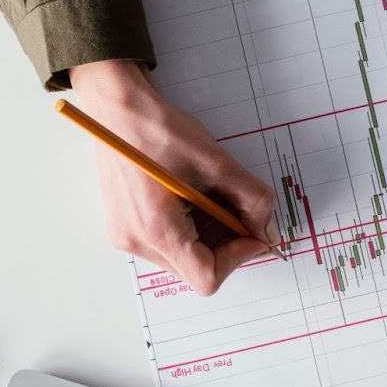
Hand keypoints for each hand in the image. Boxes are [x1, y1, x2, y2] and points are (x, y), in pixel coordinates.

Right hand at [68, 59, 278, 295]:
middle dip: (224, 243)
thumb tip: (266, 229)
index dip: (238, 256)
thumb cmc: (161, 130)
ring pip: (182, 258)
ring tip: (206, 195)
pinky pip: (166, 243)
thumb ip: (252, 200)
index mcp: (157, 229)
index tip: (251, 230)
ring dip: (206, 235)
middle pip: (195, 269)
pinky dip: (187, 228)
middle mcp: (136, 242)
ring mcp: (126, 236)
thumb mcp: (218, 163)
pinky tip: (189, 196)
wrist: (119, 110)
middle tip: (232, 207)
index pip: (207, 276)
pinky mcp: (123, 227)